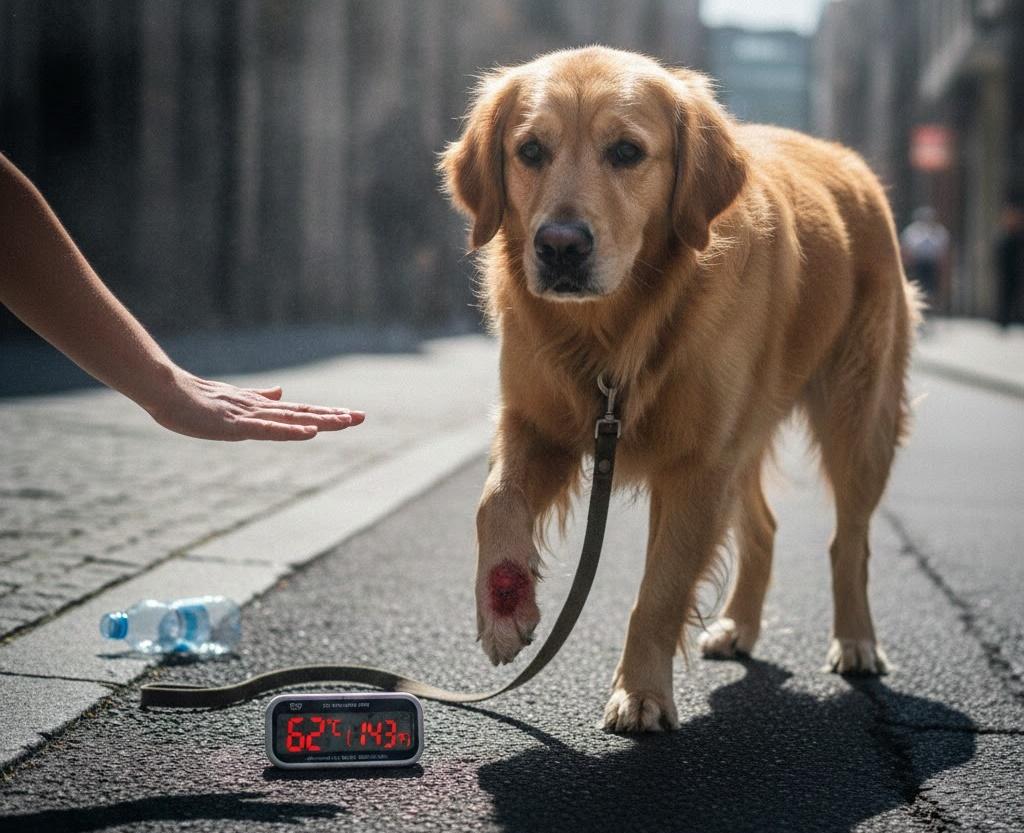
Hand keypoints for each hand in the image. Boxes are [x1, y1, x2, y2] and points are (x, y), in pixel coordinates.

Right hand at [143, 368, 364, 440]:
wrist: (165, 391)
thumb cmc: (195, 398)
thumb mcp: (233, 401)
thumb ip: (259, 398)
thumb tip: (281, 393)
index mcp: (260, 408)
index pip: (300, 411)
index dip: (326, 413)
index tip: (352, 416)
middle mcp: (260, 410)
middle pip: (304, 413)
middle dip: (333, 416)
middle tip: (362, 417)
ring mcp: (249, 417)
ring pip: (292, 419)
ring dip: (320, 421)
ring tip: (346, 422)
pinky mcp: (235, 425)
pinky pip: (269, 430)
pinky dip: (291, 431)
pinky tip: (311, 432)